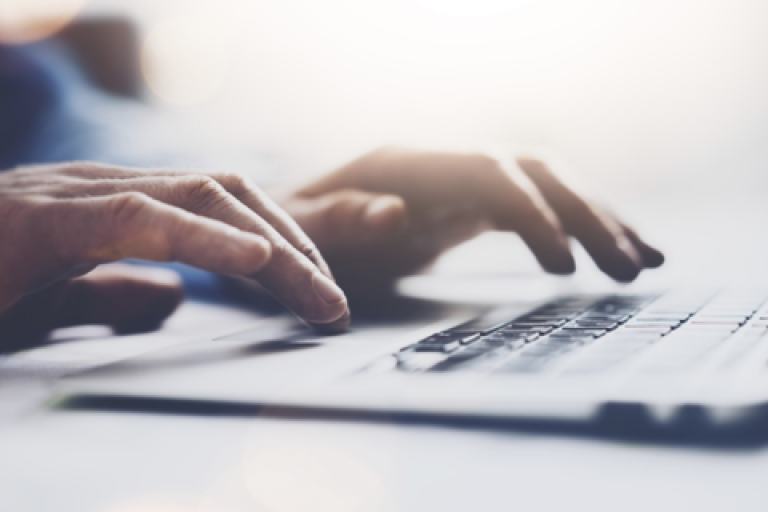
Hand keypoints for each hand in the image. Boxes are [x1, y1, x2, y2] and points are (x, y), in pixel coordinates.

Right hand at [0, 162, 349, 346]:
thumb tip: (174, 299)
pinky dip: (204, 234)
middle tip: (335, 305)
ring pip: (204, 194)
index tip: (318, 296)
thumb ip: (115, 292)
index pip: (223, 208)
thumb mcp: (60, 301)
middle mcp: (109, 190)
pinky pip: (139, 216)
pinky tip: (254, 260)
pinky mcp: (43, 219)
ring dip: (273, 246)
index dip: (280, 244)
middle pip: (232, 195)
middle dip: (296, 248)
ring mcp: (77, 195)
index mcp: (118, 207)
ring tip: (319, 293)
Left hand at [278, 148, 663, 294]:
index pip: (487, 172)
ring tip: (646, 261)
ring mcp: (460, 178)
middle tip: (629, 267)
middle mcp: (442, 159)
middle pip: (532, 170)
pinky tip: (610, 249)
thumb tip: (395, 212)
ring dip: (598, 217)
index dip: (532, 214)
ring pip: (546, 183)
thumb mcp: (300, 229)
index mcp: (403, 161)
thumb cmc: (292, 230)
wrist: (292, 223)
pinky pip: (536, 205)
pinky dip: (576, 226)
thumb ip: (338, 220)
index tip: (565, 267)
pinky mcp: (470, 202)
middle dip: (585, 214)